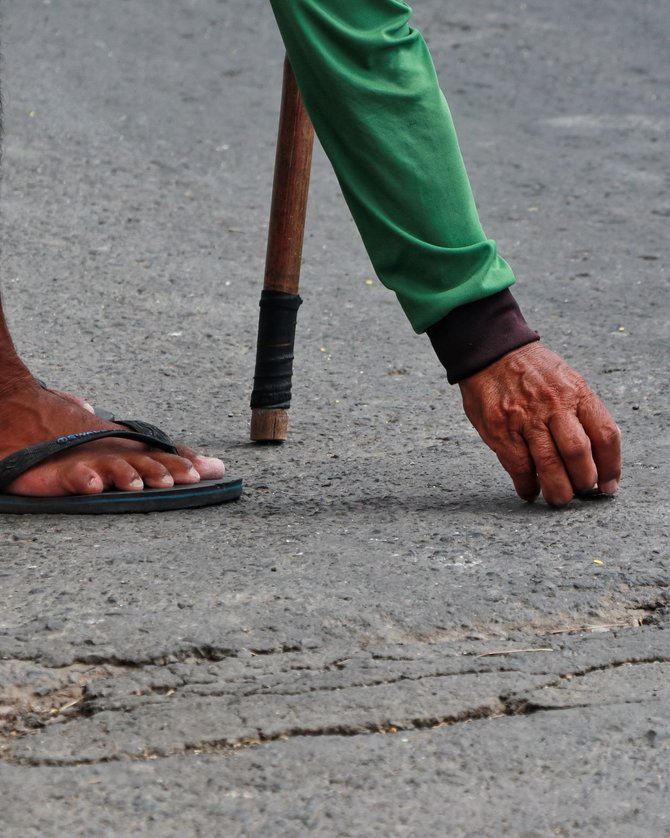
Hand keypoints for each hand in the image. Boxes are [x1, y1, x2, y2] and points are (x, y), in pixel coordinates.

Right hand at [458, 342, 620, 506]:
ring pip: (549, 465)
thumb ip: (581, 413)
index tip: (608, 485)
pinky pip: (518, 467)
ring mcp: (525, 418)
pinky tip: (530, 490)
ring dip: (557, 491)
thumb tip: (596, 456)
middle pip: (578, 455)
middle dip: (583, 482)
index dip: (610, 467)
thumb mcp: (567, 381)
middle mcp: (554, 405)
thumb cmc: (532, 372)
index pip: (605, 435)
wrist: (491, 352)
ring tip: (558, 499)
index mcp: (577, 392)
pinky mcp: (500, 429)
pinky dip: (527, 485)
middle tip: (581, 491)